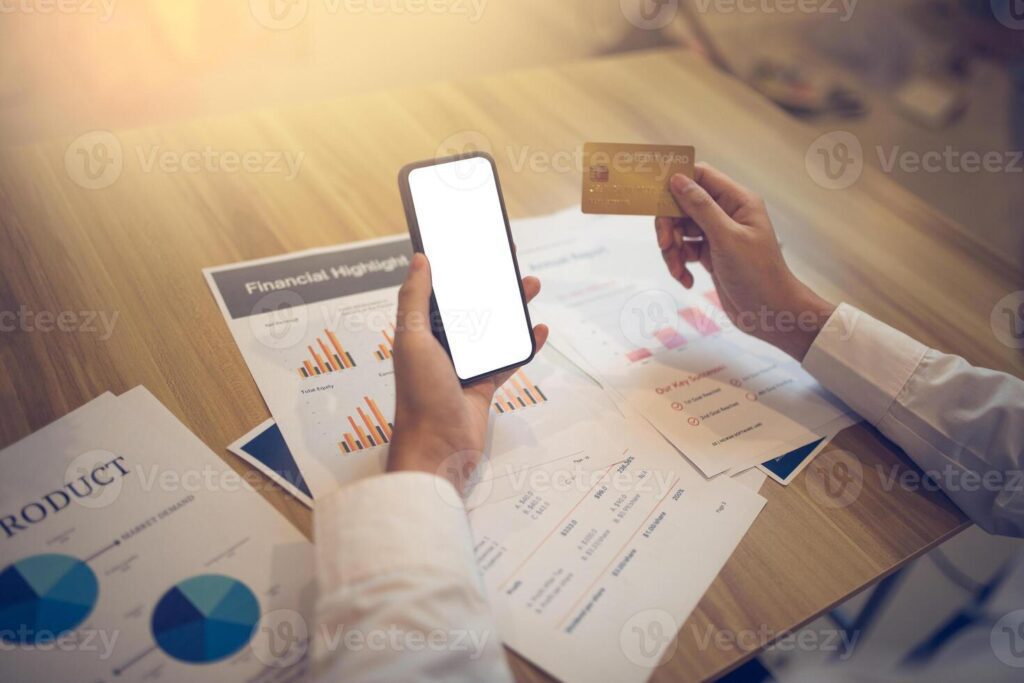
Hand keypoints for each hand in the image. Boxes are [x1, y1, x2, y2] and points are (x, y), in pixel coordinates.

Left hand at [386, 253, 548, 492]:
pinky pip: (508, 359)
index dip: (457, 267)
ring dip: (512, 308)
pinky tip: (539, 330)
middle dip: (491, 282)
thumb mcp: (412, 340)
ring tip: (531, 286)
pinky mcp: (483, 385)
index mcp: (420, 331)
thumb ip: (415, 299)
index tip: (475, 244)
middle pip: (471, 305)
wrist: (437, 450)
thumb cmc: (419, 397)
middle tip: (511, 260)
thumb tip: (420, 259)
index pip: (440, 290)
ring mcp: (464, 365)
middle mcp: (441, 345)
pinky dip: (525, 345)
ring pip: (493, 328)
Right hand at [655, 163, 835, 360]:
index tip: (655, 197)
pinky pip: (685, 250)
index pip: (700, 176)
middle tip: (665, 245)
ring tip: (678, 270)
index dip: (676, 182)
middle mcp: (727, 213)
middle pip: (683, 205)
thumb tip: (677, 179)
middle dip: (669, 226)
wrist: (770, 313)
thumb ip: (701, 207)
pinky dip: (680, 264)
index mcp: (737, 201)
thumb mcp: (726, 238)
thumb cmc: (758, 274)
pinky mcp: (711, 254)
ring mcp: (717, 234)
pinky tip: (687, 280)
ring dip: (672, 250)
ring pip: (680, 230)